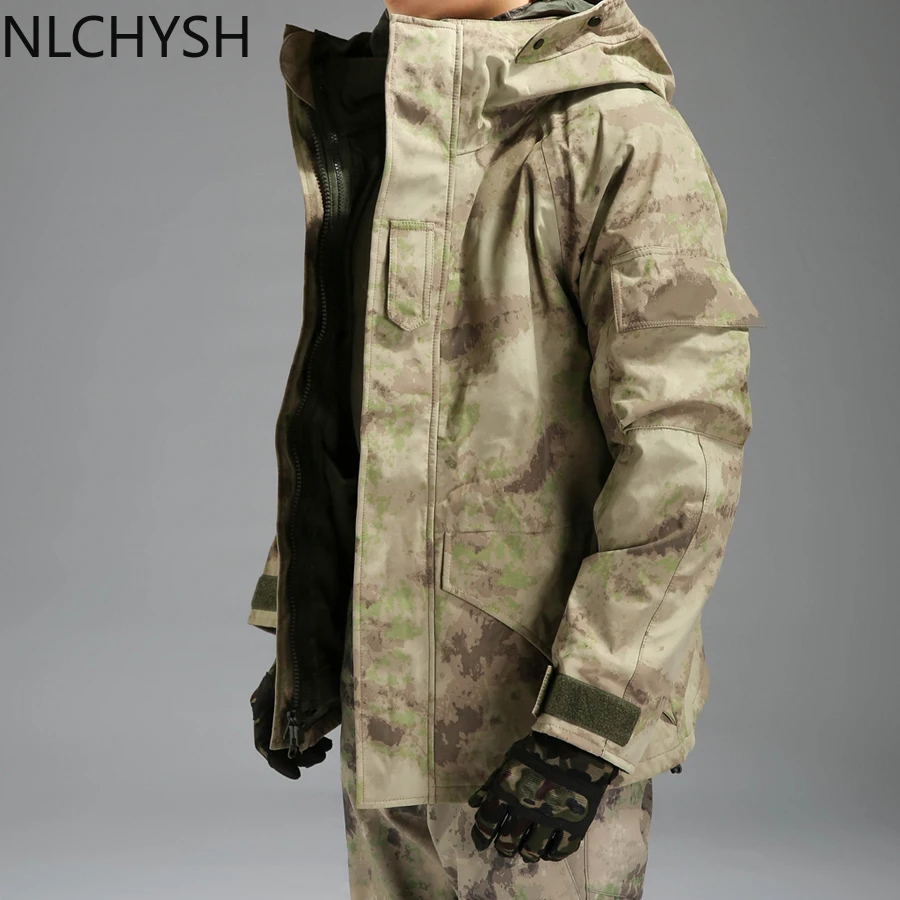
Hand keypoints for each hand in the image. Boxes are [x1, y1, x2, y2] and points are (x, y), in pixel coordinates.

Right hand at [250, 664, 331, 779]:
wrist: (312, 629)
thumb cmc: (306, 654)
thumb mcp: (301, 685)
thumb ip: (298, 712)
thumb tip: (302, 744)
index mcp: (264, 703)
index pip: (264, 742)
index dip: (279, 762)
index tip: (298, 774)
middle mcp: (269, 705)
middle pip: (278, 743)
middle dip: (300, 755)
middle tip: (322, 756)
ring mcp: (281, 702)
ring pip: (289, 736)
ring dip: (307, 748)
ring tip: (327, 748)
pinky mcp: (294, 699)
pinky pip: (299, 725)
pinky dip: (312, 735)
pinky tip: (327, 737)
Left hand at [468, 730, 617, 862]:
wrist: (576, 744)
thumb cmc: (539, 749)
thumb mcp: (510, 760)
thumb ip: (492, 783)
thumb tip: (474, 804)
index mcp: (507, 791)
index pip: (488, 820)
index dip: (482, 834)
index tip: (481, 842)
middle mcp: (526, 809)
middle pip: (509, 840)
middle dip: (504, 847)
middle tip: (505, 848)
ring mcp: (551, 819)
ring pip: (533, 850)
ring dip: (526, 853)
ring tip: (526, 852)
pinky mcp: (574, 825)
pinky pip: (561, 849)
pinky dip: (553, 854)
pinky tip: (548, 852)